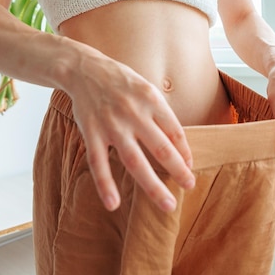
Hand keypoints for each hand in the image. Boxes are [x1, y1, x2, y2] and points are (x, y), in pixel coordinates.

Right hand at [68, 58, 194, 212]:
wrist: (85, 69)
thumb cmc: (121, 81)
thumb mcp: (146, 88)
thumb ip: (160, 112)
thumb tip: (178, 142)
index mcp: (151, 100)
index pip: (175, 131)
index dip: (185, 151)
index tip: (189, 166)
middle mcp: (134, 113)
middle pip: (161, 149)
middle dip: (178, 171)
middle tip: (190, 186)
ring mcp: (112, 125)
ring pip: (135, 161)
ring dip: (153, 186)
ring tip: (167, 205)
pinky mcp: (91, 133)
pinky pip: (98, 163)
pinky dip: (105, 184)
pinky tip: (113, 203)